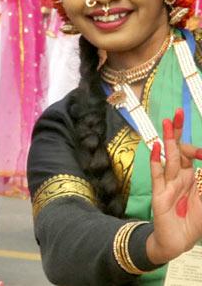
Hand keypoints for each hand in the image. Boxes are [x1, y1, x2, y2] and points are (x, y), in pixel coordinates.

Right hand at [145, 109, 201, 264]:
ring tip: (167, 121)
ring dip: (170, 139)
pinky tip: (157, 147)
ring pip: (170, 157)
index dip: (196, 148)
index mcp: (192, 178)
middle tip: (179, 112)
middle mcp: (179, 177)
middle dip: (179, 132)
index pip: (192, 155)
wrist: (178, 241)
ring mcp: (168, 184)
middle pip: (179, 150)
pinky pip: (158, 174)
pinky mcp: (160, 193)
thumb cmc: (193, 222)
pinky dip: (157, 160)